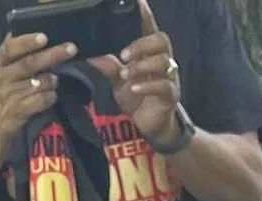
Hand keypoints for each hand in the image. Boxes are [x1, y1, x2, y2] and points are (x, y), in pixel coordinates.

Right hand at [0, 31, 75, 144]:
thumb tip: (25, 29)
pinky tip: (49, 96)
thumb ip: (13, 50)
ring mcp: (11, 94)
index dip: (27, 42)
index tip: (44, 37)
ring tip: (52, 80)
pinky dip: (51, 96)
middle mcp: (3, 76)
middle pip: (30, 63)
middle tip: (71, 49)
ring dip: (52, 80)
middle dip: (52, 55)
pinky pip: (44, 99)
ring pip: (41, 82)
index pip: (11, 48)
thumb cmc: (4, 89)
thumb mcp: (2, 67)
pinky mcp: (21, 110)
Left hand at [89, 0, 182, 145]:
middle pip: (161, 40)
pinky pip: (164, 85)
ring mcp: (169, 78)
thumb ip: (108, 67)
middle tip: (123, 55)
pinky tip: (135, 88)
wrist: (147, 127)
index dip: (146, 16)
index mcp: (149, 54)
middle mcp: (163, 62)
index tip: (139, 2)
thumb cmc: (134, 99)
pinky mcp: (171, 95)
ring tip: (126, 75)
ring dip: (142, 66)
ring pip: (164, 61)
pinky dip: (147, 85)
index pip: (150, 30)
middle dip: (142, 44)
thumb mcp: (116, 81)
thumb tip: (91, 56)